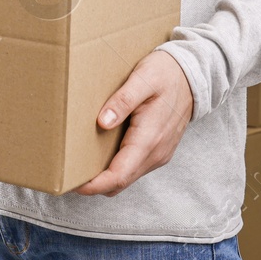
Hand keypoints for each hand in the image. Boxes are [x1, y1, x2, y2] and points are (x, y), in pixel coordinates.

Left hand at [75, 50, 193, 196]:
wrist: (193, 76)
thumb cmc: (166, 74)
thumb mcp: (143, 79)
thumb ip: (123, 101)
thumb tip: (102, 122)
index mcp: (149, 139)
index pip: (119, 175)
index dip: (95, 185)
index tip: (73, 185)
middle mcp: (156, 153)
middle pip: (121, 182)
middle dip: (95, 185)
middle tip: (67, 176)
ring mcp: (159, 154)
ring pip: (127, 177)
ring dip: (105, 178)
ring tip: (80, 166)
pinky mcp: (158, 151)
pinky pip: (134, 168)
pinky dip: (116, 169)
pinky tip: (101, 155)